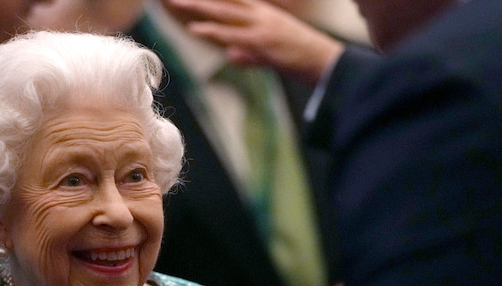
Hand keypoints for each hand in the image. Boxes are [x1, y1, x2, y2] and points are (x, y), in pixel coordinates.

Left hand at [165, 0, 344, 84]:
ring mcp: (260, 26)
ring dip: (199, 7)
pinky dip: (212, 31)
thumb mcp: (270, 54)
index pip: (233, 0)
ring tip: (177, 1)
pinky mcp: (261, 42)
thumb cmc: (301, 58)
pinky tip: (195, 29)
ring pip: (223, 13)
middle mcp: (261, 14)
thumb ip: (248, 54)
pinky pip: (231, 35)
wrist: (324, 63)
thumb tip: (231, 55)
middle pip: (224, 1)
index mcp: (264, 13)